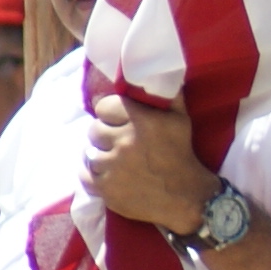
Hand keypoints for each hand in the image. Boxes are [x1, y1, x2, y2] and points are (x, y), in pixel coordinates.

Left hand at [86, 93, 222, 233]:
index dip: (109, 113)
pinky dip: (92, 174)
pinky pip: (85, 175)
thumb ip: (167, 94)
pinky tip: (105, 173)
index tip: (115, 120)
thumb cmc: (181, 154)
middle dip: (104, 134)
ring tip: (113, 159)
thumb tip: (156, 71)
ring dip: (99, 155)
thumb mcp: (180, 119)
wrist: (185, 197)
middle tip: (115, 141)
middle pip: (94, 130)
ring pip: (90, 153)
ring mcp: (114, 167)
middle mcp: (125, 142)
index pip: (104, 107)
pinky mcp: (106, 189)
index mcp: (141, 121)